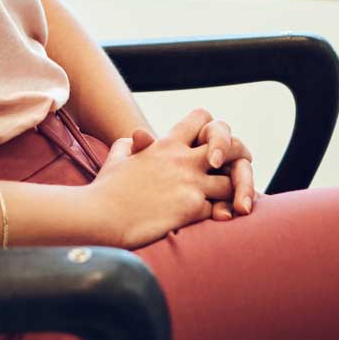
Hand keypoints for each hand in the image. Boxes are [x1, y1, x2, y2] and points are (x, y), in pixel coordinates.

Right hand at [89, 108, 235, 249]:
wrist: (101, 215)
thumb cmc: (106, 189)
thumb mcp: (118, 157)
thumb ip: (130, 145)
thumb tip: (134, 139)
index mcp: (167, 144)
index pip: (203, 118)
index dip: (212, 130)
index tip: (210, 147)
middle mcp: (183, 159)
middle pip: (232, 146)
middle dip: (237, 159)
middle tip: (233, 173)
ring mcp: (190, 183)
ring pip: (232, 182)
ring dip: (230, 193)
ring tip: (225, 203)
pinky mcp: (191, 208)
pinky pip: (220, 209)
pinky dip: (220, 216)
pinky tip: (214, 220)